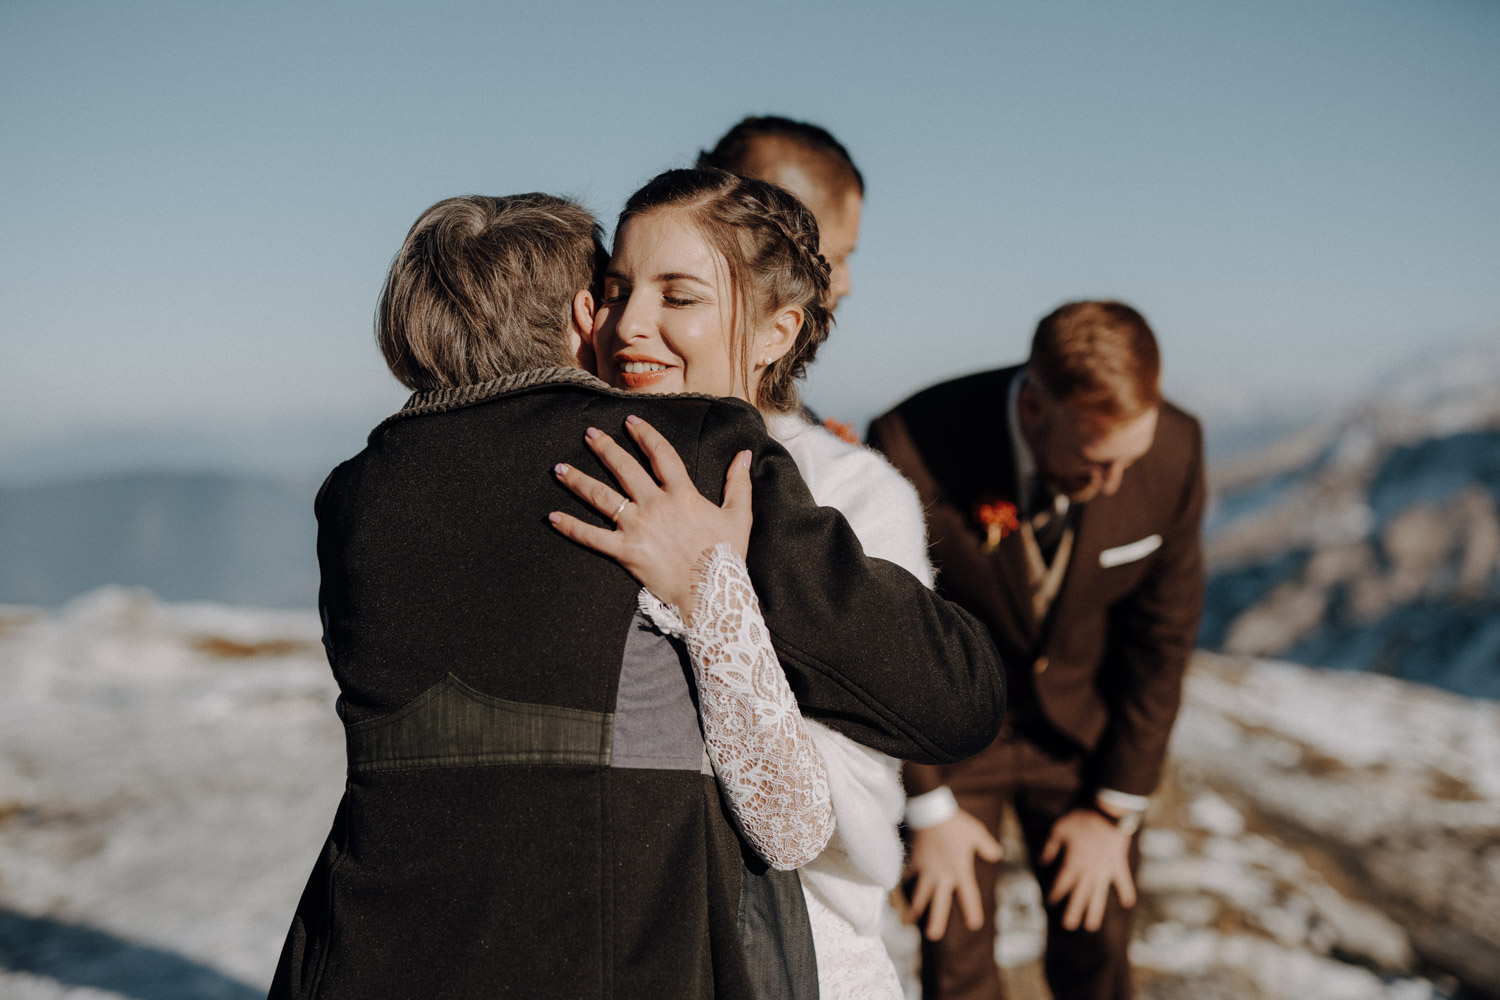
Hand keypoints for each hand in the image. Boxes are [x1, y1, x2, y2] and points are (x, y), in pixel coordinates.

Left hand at [548, 415, 751, 621]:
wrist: (714, 593)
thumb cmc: (728, 557)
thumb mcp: (740, 516)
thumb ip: (739, 483)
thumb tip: (745, 454)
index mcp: (683, 494)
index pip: (661, 454)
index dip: (644, 435)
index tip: (630, 421)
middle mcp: (656, 505)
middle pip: (624, 469)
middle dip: (604, 448)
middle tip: (588, 434)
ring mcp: (638, 528)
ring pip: (602, 497)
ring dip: (578, 480)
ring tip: (559, 468)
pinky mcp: (626, 552)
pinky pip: (592, 537)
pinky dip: (570, 527)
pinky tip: (552, 516)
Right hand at [904, 809, 1003, 940]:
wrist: (931, 811)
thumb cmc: (956, 824)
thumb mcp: (977, 833)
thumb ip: (988, 846)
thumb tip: (998, 854)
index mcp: (960, 871)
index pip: (969, 897)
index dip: (972, 911)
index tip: (974, 925)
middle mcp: (942, 876)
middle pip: (939, 903)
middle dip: (936, 921)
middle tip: (933, 936)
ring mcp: (926, 870)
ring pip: (919, 894)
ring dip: (916, 908)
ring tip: (910, 921)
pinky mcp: (915, 862)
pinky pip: (908, 876)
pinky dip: (904, 883)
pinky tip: (898, 892)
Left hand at [1039, 808, 1136, 932]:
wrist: (1108, 812)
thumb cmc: (1081, 819)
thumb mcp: (1058, 829)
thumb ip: (1049, 848)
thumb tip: (1040, 863)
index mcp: (1073, 864)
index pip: (1061, 884)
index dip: (1055, 895)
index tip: (1050, 904)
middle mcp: (1088, 872)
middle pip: (1079, 896)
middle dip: (1073, 911)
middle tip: (1069, 926)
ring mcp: (1105, 871)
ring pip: (1099, 895)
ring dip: (1095, 911)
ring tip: (1091, 926)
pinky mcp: (1118, 865)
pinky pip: (1123, 881)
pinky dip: (1126, 891)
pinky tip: (1128, 903)